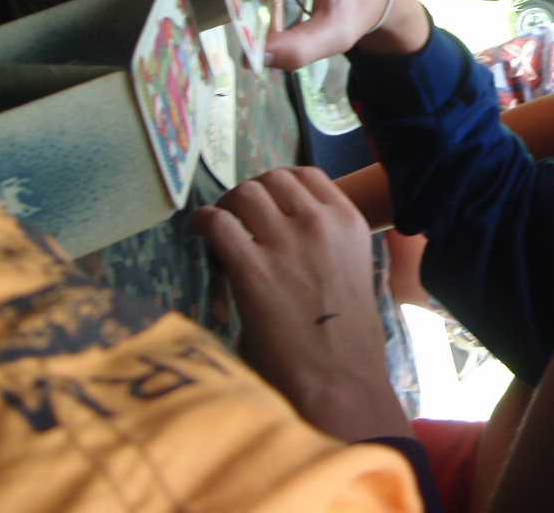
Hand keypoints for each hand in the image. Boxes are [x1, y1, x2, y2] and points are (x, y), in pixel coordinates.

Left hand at [191, 167, 410, 439]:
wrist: (340, 379)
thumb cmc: (349, 338)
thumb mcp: (355, 270)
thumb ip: (328, 243)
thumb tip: (292, 236)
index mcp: (349, 221)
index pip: (307, 175)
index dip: (280, 186)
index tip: (267, 203)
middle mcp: (319, 222)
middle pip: (272, 179)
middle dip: (252, 194)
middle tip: (238, 218)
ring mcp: (286, 242)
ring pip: (244, 193)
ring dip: (227, 206)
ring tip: (219, 227)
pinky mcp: (253, 268)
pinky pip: (217, 223)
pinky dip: (202, 222)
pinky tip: (198, 234)